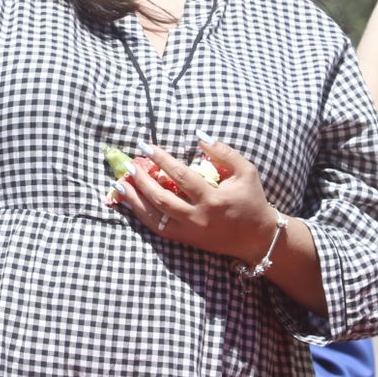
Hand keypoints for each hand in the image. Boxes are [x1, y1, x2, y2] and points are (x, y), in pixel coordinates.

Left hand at [110, 138, 277, 265]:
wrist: (257, 238)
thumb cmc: (252, 200)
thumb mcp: (246, 172)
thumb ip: (224, 152)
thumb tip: (199, 136)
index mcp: (213, 199)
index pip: (181, 176)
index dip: (161, 160)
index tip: (146, 147)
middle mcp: (198, 217)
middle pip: (161, 198)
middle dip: (141, 181)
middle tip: (128, 165)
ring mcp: (190, 232)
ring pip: (154, 217)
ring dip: (134, 199)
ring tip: (120, 184)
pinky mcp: (186, 240)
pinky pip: (158, 228)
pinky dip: (142, 215)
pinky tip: (131, 203)